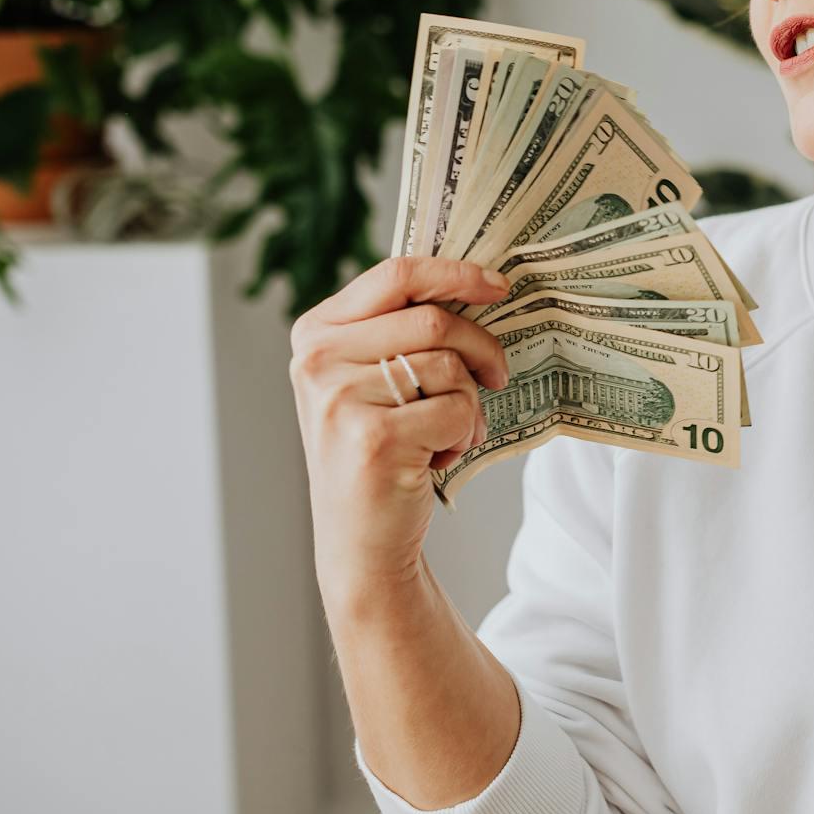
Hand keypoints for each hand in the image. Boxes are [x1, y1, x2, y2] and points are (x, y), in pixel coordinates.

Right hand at [288, 255, 513, 594]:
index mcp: (315, 333)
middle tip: (498, 376)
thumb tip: (476, 281)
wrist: (360, 541)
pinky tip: (435, 459)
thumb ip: (398, 329)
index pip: (396, 275)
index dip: (456, 273)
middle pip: (434, 319)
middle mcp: (318, 360)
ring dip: (469, 404)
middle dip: (481, 348)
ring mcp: (340, 399)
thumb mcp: (369, 380)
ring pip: (450, 366)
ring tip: (445, 434)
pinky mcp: (374, 437)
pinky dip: (463, 435)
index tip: (498, 285)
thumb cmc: (378, 451)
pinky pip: (456, 410)